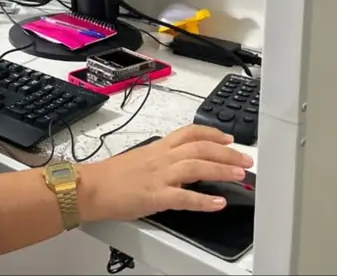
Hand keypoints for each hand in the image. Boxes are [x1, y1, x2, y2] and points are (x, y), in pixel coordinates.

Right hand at [79, 125, 253, 222]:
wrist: (90, 187)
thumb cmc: (110, 176)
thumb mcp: (139, 159)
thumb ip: (160, 159)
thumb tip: (177, 164)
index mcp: (157, 148)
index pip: (189, 133)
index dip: (213, 133)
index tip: (228, 138)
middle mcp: (161, 158)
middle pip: (200, 148)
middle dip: (227, 152)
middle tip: (245, 158)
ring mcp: (159, 176)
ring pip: (196, 167)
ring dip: (221, 170)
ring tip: (240, 174)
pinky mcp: (155, 196)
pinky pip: (184, 198)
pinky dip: (203, 201)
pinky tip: (218, 203)